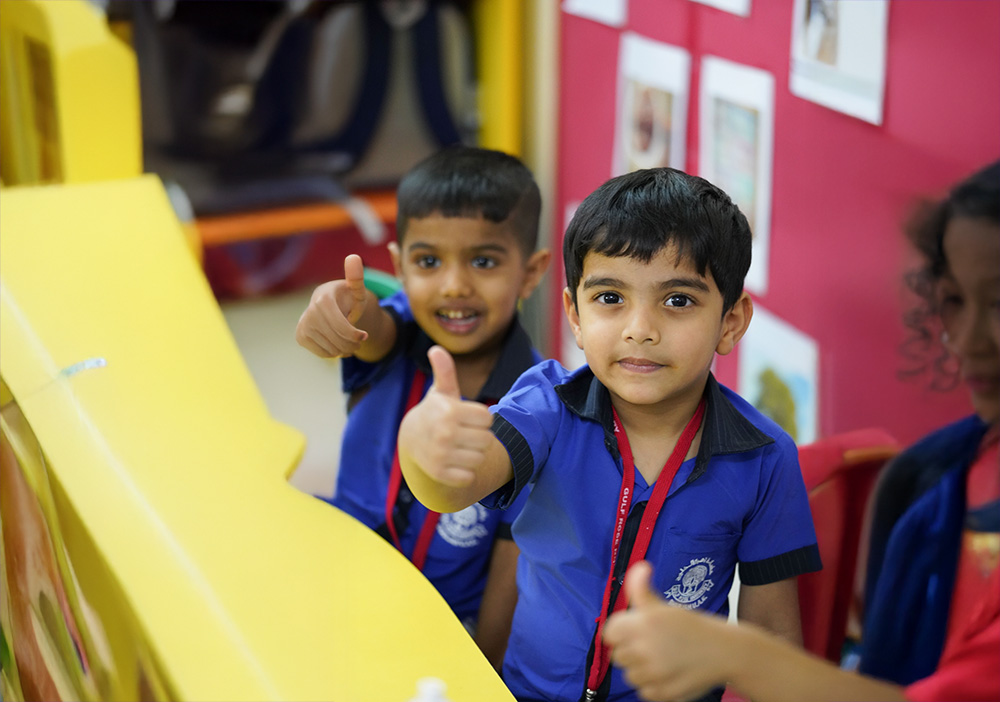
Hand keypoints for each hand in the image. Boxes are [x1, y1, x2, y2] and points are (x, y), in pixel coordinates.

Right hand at [295, 254, 369, 357]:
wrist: (331, 307)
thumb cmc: (347, 298)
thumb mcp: (356, 290)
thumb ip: (357, 278)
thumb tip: (353, 257)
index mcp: (323, 298)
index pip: (341, 326)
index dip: (354, 335)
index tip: (364, 336)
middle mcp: (309, 311)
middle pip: (337, 340)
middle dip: (352, 344)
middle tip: (358, 340)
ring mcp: (303, 324)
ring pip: (331, 349)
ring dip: (345, 349)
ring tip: (349, 342)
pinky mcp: (300, 336)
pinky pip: (323, 354)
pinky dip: (334, 352)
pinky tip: (337, 343)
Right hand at [398, 346, 494, 487]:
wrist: (411, 439)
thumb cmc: (435, 413)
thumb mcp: (441, 392)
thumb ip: (445, 371)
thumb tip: (436, 349)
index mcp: (450, 411)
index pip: (488, 419)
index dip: (480, 418)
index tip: (466, 417)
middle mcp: (445, 433)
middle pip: (487, 440)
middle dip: (479, 437)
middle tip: (463, 433)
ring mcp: (441, 455)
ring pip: (480, 459)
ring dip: (473, 454)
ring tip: (458, 447)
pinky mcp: (440, 474)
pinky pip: (469, 476)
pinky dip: (464, 472)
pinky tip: (453, 461)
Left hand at [604, 562, 730, 701]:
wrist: (724, 652)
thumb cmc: (692, 626)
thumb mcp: (664, 606)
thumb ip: (642, 588)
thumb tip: (640, 567)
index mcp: (644, 623)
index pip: (610, 633)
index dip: (619, 632)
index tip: (632, 632)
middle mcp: (646, 649)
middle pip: (617, 656)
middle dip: (630, 650)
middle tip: (650, 645)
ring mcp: (654, 674)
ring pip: (629, 675)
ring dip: (641, 669)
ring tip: (661, 659)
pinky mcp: (662, 693)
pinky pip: (643, 691)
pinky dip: (653, 685)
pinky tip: (668, 673)